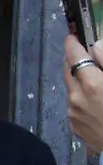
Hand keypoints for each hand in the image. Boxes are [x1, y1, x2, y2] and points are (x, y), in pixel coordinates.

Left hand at [63, 34, 102, 154]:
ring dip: (77, 79)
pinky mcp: (75, 127)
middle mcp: (76, 98)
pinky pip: (74, 106)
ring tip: (91, 77)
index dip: (72, 44)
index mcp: (92, 85)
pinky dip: (80, 97)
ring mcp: (73, 114)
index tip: (71, 37)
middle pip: (67, 72)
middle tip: (79, 52)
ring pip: (70, 89)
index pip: (74, 57)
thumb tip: (97, 47)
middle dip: (72, 60)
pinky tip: (95, 99)